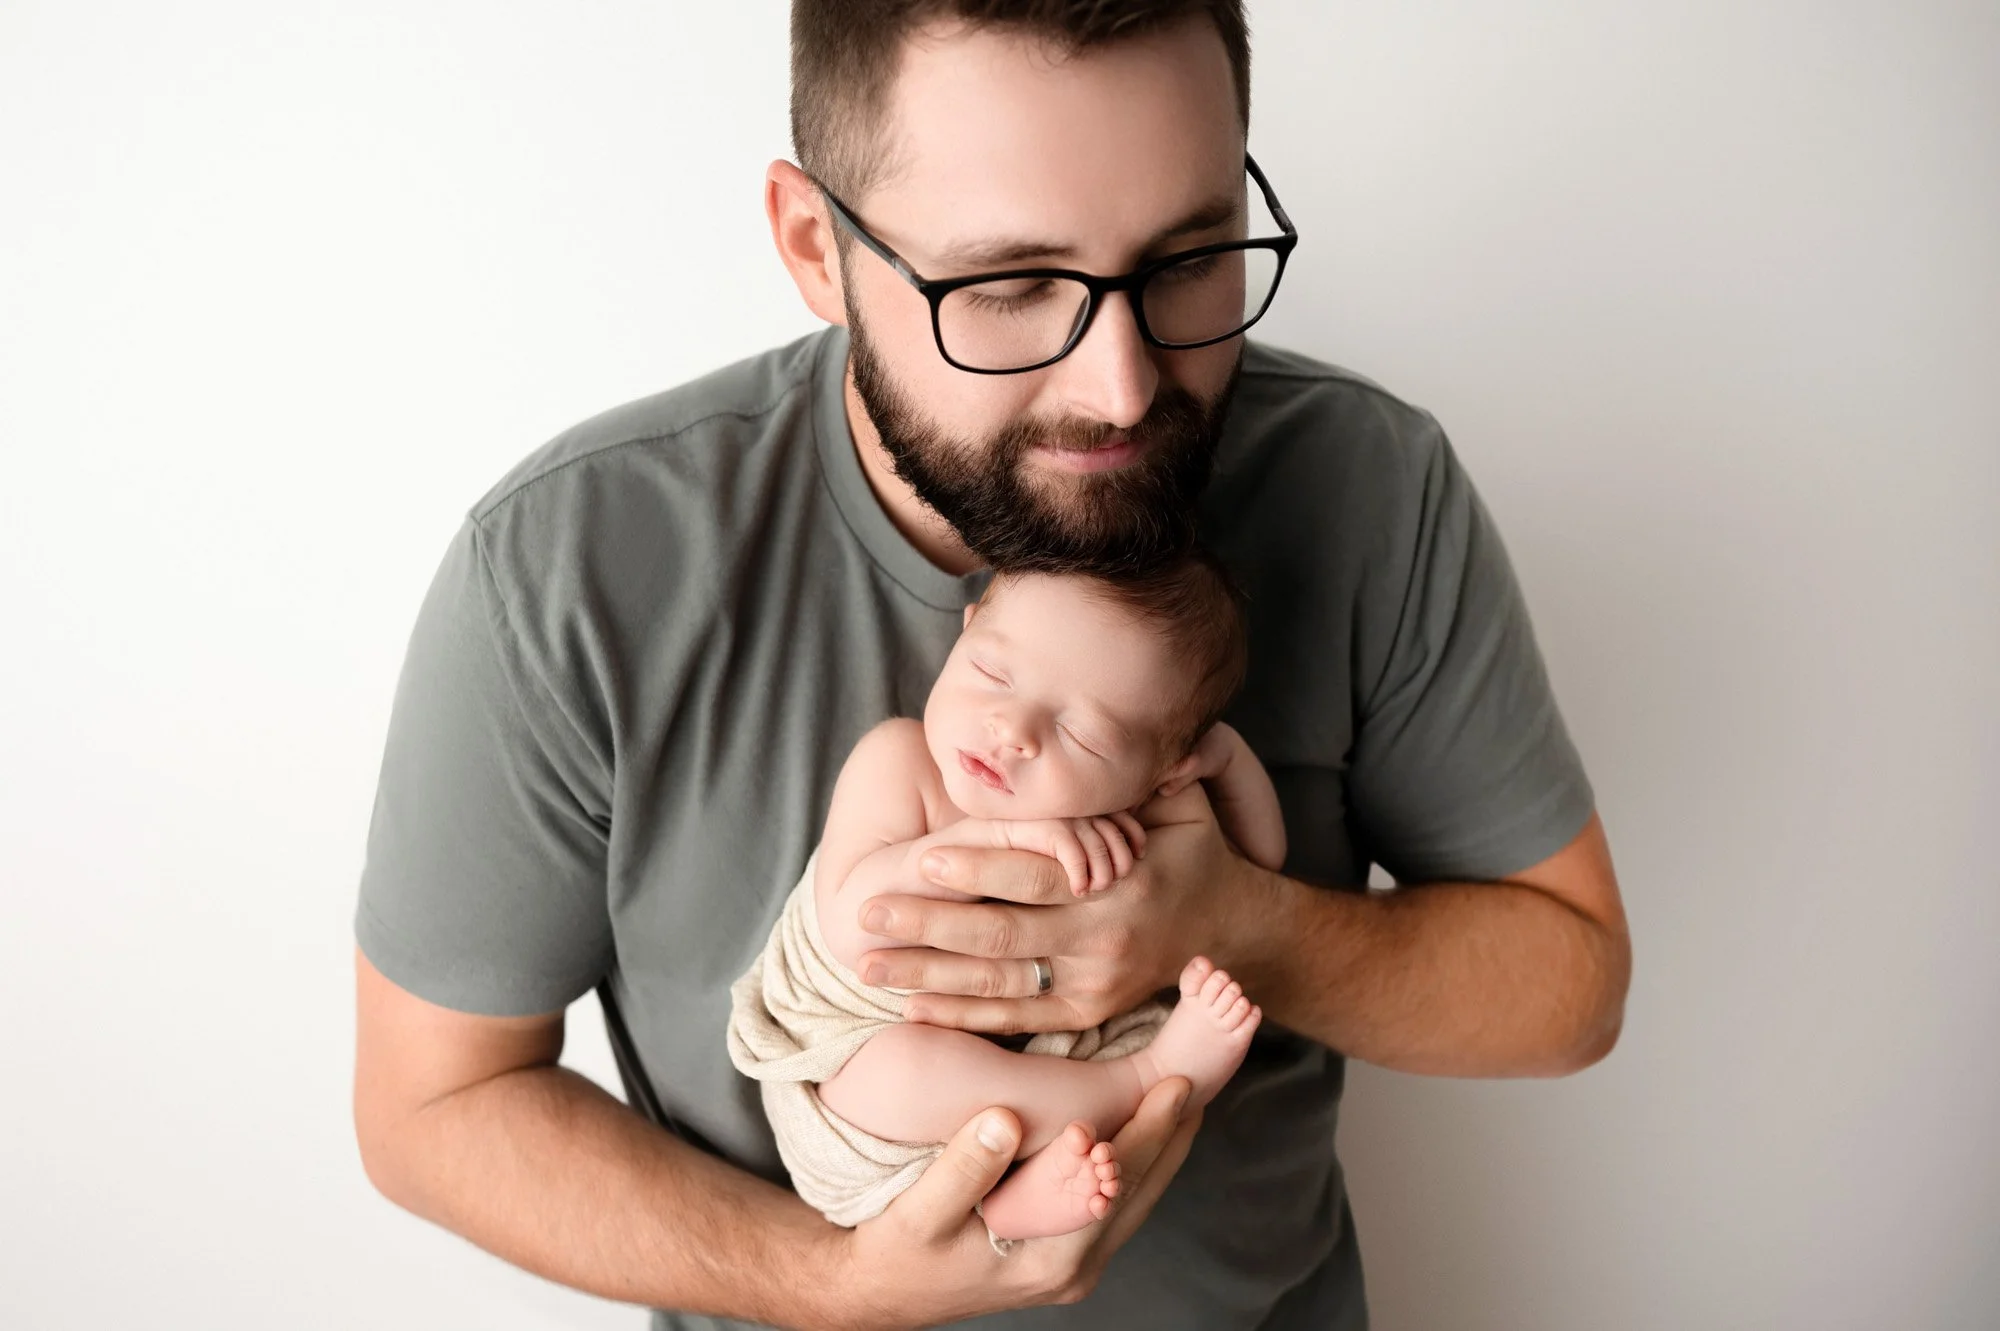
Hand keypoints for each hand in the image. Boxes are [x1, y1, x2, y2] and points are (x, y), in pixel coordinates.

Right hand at [815, 1077, 1200, 1330]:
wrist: (876, 1292)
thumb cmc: (897, 1253)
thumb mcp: (919, 1213)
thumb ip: (962, 1168)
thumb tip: (1004, 1118)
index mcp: (1052, 1257)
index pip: (1120, 1185)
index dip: (1151, 1131)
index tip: (1176, 1083)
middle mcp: (1074, 1266)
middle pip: (1141, 1192)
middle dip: (1170, 1135)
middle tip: (1197, 1076)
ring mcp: (1070, 1263)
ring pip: (1132, 1199)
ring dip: (1156, 1149)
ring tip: (1179, 1099)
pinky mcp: (1059, 1252)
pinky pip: (1111, 1204)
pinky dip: (1129, 1163)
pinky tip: (1132, 1131)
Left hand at [856, 783, 1270, 1033]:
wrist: (1231, 935)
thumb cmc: (1194, 853)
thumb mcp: (1188, 805)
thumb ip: (1162, 770)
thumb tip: (1159, 731)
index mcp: (1120, 883)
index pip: (1038, 875)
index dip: (980, 866)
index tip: (922, 856)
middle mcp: (1100, 940)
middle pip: (1001, 934)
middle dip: (929, 924)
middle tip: (867, 912)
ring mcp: (1090, 984)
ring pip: (996, 984)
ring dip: (926, 975)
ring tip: (866, 962)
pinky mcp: (1083, 1013)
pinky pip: (1014, 1019)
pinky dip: (960, 1016)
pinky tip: (910, 1007)